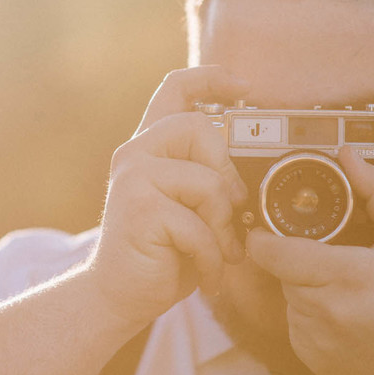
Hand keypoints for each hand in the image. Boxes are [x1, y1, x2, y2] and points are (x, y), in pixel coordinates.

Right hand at [84, 67, 249, 327]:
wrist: (119, 296)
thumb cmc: (162, 253)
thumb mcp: (191, 209)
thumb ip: (210, 179)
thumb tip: (253, 175)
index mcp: (150, 148)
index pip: (176, 89)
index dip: (212, 78)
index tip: (246, 87)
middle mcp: (136, 154)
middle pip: (199, 126)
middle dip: (228, 173)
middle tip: (234, 213)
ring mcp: (133, 178)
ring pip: (208, 182)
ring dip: (224, 226)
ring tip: (221, 253)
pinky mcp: (138, 208)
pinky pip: (199, 225)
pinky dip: (213, 257)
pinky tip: (207, 275)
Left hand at [246, 146, 373, 374]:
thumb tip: (347, 156)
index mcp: (350, 276)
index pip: (276, 252)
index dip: (263, 238)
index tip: (266, 229)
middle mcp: (328, 312)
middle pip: (282, 272)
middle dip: (298, 261)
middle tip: (337, 260)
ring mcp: (317, 342)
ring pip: (288, 299)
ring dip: (306, 289)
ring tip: (350, 292)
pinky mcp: (313, 361)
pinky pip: (296, 326)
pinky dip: (312, 317)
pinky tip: (347, 318)